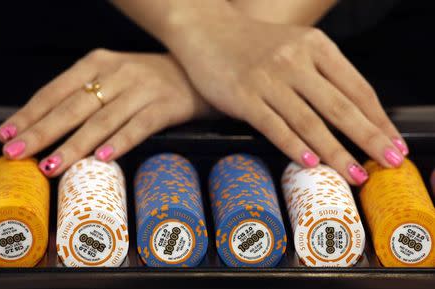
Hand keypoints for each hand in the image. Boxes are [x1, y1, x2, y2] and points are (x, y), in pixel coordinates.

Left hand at [0, 51, 213, 176]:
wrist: (198, 70)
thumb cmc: (150, 78)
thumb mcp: (115, 75)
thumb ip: (88, 93)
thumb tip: (51, 125)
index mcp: (99, 63)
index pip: (56, 90)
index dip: (31, 113)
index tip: (9, 135)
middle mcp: (118, 73)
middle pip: (74, 106)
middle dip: (43, 131)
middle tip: (19, 153)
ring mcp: (143, 89)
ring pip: (102, 120)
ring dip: (75, 144)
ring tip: (53, 164)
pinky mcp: (167, 105)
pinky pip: (139, 127)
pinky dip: (119, 142)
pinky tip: (102, 158)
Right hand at [162, 9, 407, 184]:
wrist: (206, 28)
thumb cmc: (251, 43)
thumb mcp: (294, 45)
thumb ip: (320, 71)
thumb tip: (349, 111)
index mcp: (315, 46)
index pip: (358, 87)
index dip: (379, 118)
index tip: (393, 141)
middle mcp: (295, 60)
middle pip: (340, 106)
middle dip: (369, 138)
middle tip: (389, 161)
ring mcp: (268, 78)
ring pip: (310, 121)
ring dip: (335, 152)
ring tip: (354, 173)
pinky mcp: (243, 95)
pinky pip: (274, 126)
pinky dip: (294, 146)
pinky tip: (310, 162)